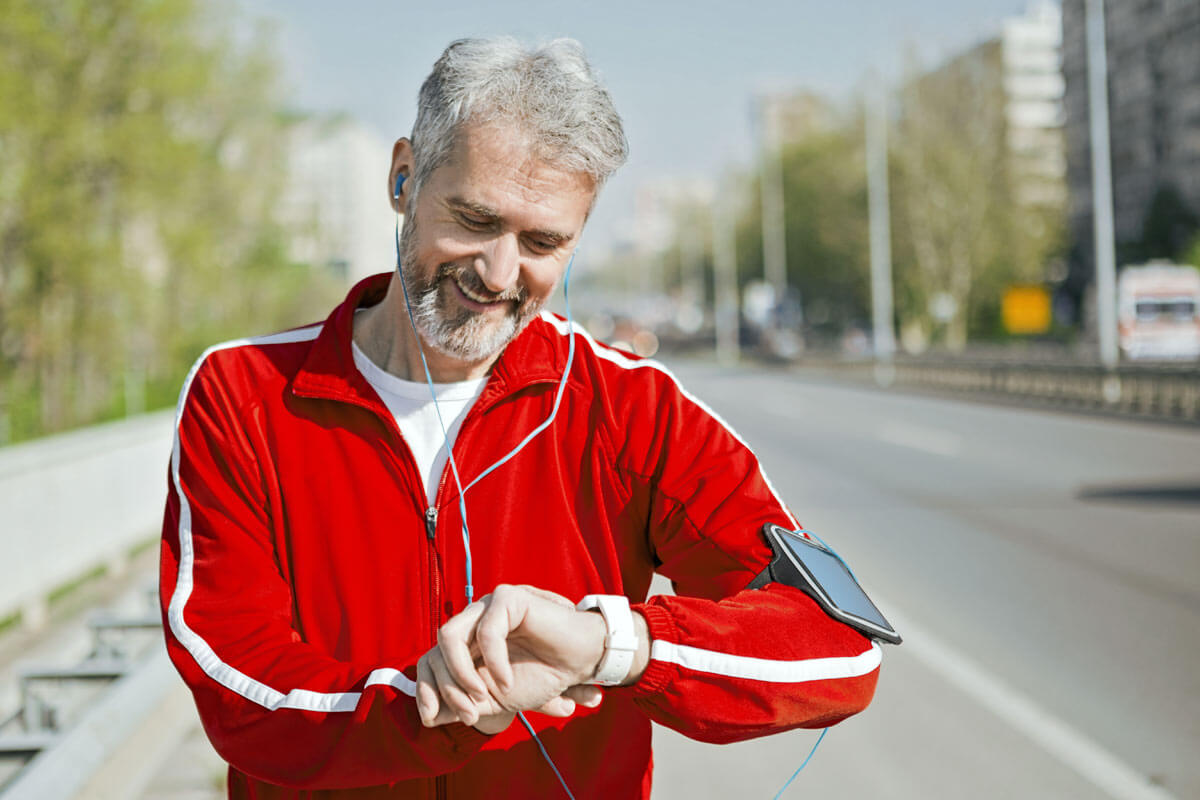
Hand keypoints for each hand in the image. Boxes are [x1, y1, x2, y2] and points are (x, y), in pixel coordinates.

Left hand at [415, 585, 608, 732]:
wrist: (581, 662)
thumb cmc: (540, 677)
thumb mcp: (495, 698)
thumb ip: (463, 704)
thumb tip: (427, 716)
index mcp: (466, 641)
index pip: (429, 660)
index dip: (425, 689)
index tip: (431, 720)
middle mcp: (472, 619)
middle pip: (435, 650)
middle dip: (446, 688)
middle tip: (469, 714)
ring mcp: (488, 605)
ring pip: (450, 636)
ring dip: (461, 673)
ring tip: (482, 696)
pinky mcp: (508, 598)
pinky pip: (486, 632)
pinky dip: (494, 662)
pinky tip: (508, 682)